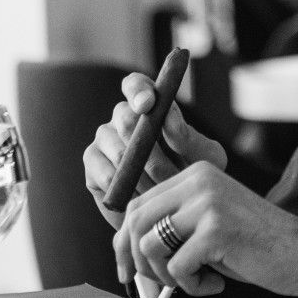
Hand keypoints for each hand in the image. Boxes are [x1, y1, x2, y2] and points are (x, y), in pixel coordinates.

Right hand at [83, 71, 226, 229]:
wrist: (177, 211)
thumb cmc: (195, 176)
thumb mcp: (205, 157)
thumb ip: (189, 137)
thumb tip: (168, 115)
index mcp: (152, 105)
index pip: (136, 85)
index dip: (139, 91)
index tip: (148, 105)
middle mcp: (123, 116)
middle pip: (126, 119)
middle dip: (153, 151)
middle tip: (173, 174)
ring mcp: (104, 139)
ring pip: (120, 152)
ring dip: (146, 175)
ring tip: (165, 191)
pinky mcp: (92, 165)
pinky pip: (107, 174)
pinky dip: (129, 189)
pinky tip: (144, 198)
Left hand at [115, 162, 297, 297]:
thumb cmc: (257, 243)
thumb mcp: (210, 221)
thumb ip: (174, 223)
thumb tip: (128, 249)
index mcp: (196, 174)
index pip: (137, 204)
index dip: (123, 241)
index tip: (127, 269)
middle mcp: (200, 181)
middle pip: (136, 222)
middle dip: (138, 262)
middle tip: (153, 285)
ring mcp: (209, 203)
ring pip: (151, 245)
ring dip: (167, 276)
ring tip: (195, 280)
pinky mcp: (217, 229)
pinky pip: (177, 267)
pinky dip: (192, 286)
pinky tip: (215, 284)